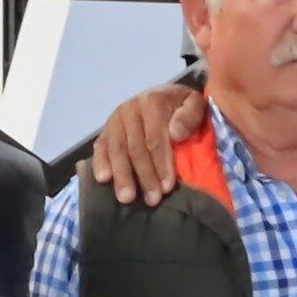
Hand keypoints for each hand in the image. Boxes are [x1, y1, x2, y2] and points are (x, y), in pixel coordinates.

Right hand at [87, 80, 209, 208]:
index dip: (161, 164)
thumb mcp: (195, 103)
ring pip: (117, 150)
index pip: (155, 138)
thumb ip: (190, 115)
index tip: (167, 187)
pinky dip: (100, 163)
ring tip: (127, 198)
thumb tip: (175, 133)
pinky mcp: (106, 130)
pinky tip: (103, 179)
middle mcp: (130, 109)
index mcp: (153, 101)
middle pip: (135, 148)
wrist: (165, 96)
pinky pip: (101, 147)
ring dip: (122, 176)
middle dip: (144, 176)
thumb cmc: (182, 107)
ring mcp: (115, 120)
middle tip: (152, 200)